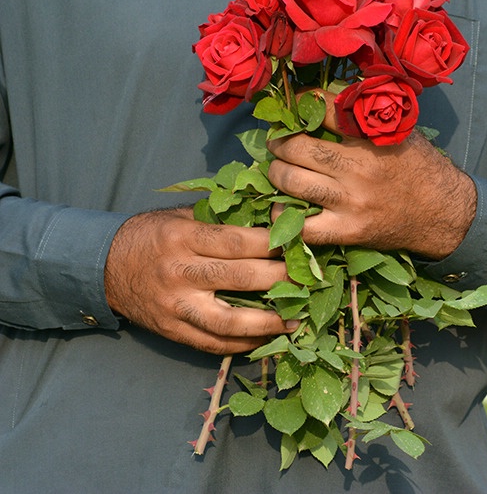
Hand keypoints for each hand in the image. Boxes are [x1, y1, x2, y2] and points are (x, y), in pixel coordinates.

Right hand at [104, 207, 296, 353]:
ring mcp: (175, 306)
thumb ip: (221, 218)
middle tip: (309, 280)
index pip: (238, 242)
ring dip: (268, 323)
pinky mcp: (172, 331)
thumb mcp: (181, 216)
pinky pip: (213, 343)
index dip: (274, 245)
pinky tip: (268, 338)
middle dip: (280, 280)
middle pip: (240, 279)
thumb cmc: (152, 235)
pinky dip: (244, 344)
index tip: (301, 244)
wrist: (103, 267)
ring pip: (228, 322)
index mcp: (183, 238)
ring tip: (297, 320)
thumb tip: (271, 217)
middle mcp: (179, 273)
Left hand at [266, 91, 476, 259]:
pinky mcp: (349, 231)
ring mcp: (351, 202)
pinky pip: (303, 226)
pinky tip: (282, 206)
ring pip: (293, 182)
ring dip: (276, 173)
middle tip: (277, 142)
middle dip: (279, 143)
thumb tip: (326, 96)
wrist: (444, 212)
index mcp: (372, 137)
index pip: (324, 109)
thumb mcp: (401, 130)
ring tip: (278, 168)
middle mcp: (359, 168)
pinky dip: (284, 215)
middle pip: (298, 148)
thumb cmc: (420, 167)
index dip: (300, 102)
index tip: (291, 105)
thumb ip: (367, 114)